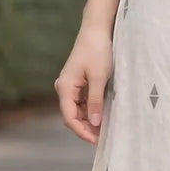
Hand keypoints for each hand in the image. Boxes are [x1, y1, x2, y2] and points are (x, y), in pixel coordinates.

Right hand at [54, 22, 113, 144]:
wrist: (96, 30)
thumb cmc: (97, 50)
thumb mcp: (99, 77)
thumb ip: (96, 101)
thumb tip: (94, 123)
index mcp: (65, 87)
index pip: (69, 117)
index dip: (82, 131)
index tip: (96, 141)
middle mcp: (64, 88)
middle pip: (72, 116)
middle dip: (86, 128)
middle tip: (104, 139)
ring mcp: (70, 86)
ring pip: (78, 111)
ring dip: (89, 120)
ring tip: (106, 130)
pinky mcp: (78, 83)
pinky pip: (82, 102)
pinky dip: (91, 110)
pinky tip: (103, 116)